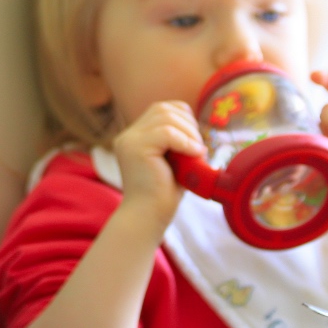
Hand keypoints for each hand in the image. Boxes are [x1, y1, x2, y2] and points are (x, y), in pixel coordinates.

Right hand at [111, 101, 205, 230]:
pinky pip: (166, 132)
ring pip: (165, 117)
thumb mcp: (173, 161)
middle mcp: (128, 135)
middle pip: (163, 109)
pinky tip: (194, 155)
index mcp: (135, 136)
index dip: (183, 118)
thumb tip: (198, 131)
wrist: (147, 217)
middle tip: (198, 149)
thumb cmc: (162, 195)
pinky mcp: (135, 148)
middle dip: (188, 124)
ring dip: (189, 133)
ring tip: (197, 153)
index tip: (195, 140)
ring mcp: (129, 140)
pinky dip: (185, 141)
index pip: (161, 109)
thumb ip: (178, 142)